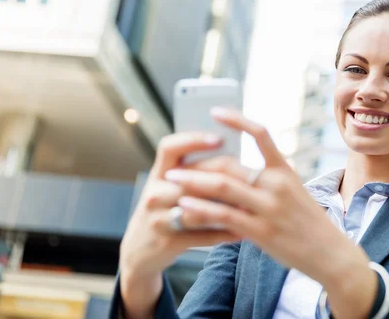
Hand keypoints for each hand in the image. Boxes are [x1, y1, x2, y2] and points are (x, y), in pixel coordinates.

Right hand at [119, 132, 240, 318]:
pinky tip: (242, 232)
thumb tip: (235, 158)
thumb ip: (193, 173)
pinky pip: (201, 237)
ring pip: (197, 210)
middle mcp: (154, 194)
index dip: (193, 140)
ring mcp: (158, 219)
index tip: (219, 138)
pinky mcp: (167, 242)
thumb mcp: (169, 187)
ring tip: (250, 206)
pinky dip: (223, 234)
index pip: (169, 147)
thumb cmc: (164, 210)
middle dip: (221, 180)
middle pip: (189, 180)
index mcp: (158, 174)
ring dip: (226, 209)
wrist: (138, 250)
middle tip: (249, 178)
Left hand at [164, 108, 370, 288]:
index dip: (236, 120)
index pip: (260, 134)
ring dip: (192, 182)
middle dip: (199, 163)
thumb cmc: (307, 222)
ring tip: (170, 179)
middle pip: (230, 163)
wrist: (330, 253)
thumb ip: (267, 181)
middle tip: (175, 165)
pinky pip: (224, 215)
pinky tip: (184, 206)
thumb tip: (233, 173)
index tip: (215, 112)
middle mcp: (276, 184)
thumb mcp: (293, 192)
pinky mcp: (262, 230)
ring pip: (222, 186)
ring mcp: (269, 206)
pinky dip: (201, 209)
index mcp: (284, 170)